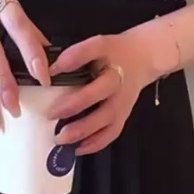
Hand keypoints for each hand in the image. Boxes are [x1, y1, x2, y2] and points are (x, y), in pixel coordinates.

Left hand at [48, 28, 153, 155]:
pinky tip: (77, 148)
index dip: (70, 62)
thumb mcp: (97, 45)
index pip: (90, 55)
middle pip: (98, 96)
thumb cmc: (114, 53)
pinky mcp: (122, 117)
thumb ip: (76, 55)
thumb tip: (51, 70)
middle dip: (74, 106)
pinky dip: (94, 144)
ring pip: (105, 122)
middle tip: (50, 114)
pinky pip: (110, 134)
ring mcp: (122, 105)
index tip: (49, 71)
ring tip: (60, 137)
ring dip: (83, 131)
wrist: (143, 59)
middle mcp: (118, 85)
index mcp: (110, 61)